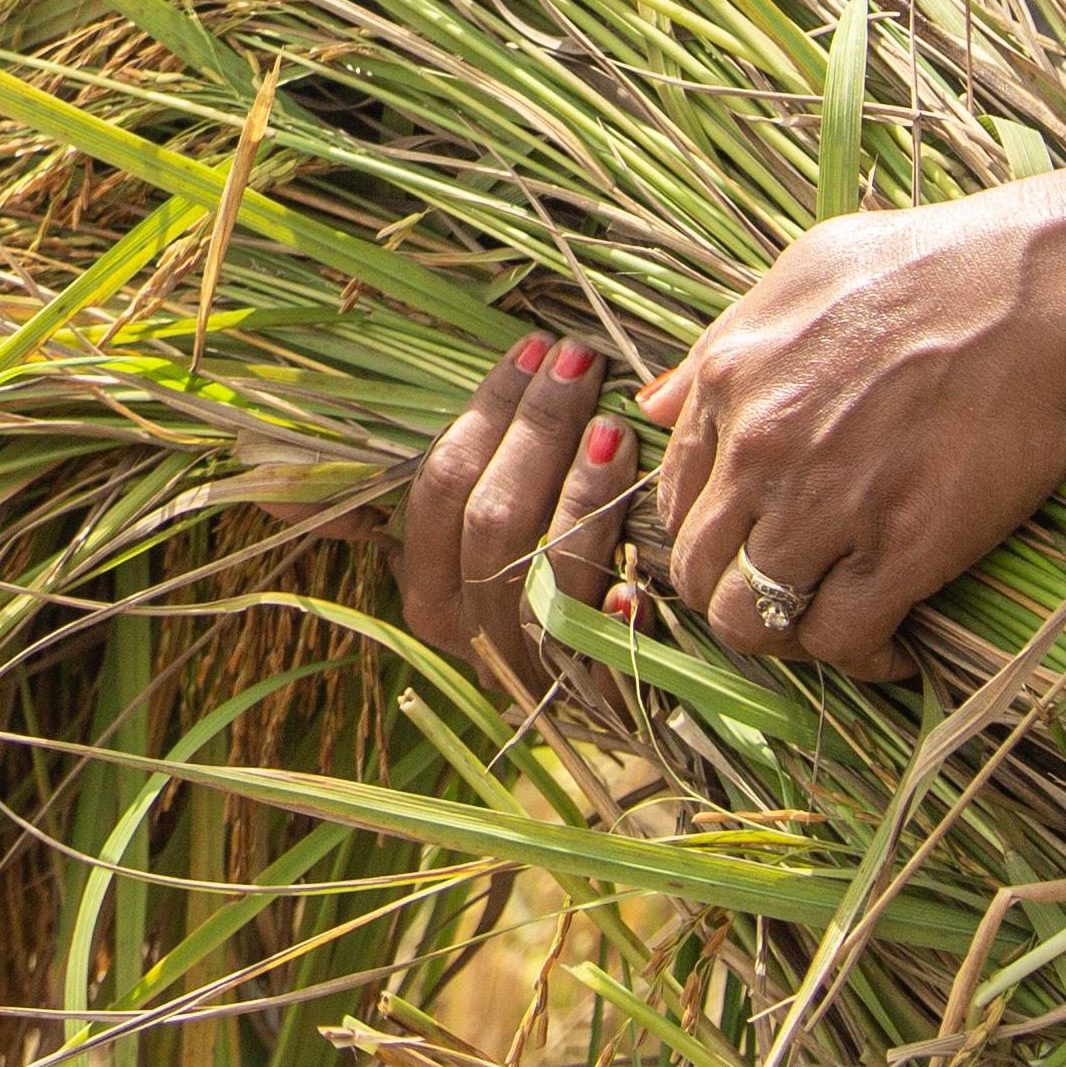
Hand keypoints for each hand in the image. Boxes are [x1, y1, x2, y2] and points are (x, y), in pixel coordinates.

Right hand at [393, 335, 648, 690]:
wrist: (593, 717)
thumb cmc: (534, 594)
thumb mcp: (485, 546)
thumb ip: (478, 484)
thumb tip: (482, 394)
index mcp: (428, 588)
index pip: (442, 483)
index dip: (487, 412)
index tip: (532, 349)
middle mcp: (466, 631)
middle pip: (491, 519)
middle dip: (537, 430)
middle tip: (581, 362)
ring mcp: (525, 668)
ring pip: (543, 575)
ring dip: (580, 497)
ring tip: (615, 429)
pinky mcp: (587, 701)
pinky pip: (599, 655)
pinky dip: (614, 617)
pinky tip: (638, 584)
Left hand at [640, 160, 1065, 681]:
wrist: (1039, 288)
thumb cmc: (931, 265)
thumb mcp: (799, 275)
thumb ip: (720, 345)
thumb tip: (652, 405)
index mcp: (728, 380)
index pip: (674, 499)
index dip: (707, 535)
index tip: (750, 547)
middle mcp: (759, 450)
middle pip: (697, 572)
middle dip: (731, 599)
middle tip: (786, 600)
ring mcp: (826, 504)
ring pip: (753, 621)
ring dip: (787, 639)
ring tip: (831, 628)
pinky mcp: (901, 548)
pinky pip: (844, 641)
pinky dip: (863, 661)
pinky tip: (894, 650)